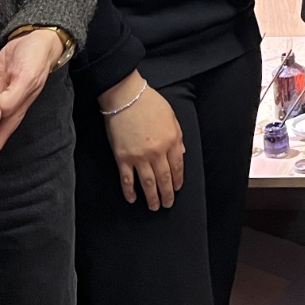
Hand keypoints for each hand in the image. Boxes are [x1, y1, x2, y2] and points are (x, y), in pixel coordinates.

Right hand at [100, 72, 184, 209]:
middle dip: (168, 194)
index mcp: (171, 140)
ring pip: (148, 183)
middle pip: (164, 178)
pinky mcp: (122, 158)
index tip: (178, 188)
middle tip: (168, 204)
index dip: (178, 180)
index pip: (178, 166)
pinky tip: (133, 199)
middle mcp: (157, 151)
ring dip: (152, 197)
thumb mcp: (172, 117)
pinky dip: (129, 191)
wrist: (126, 97)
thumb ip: (178, 136)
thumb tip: (181, 154)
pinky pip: (127, 179)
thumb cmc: (150, 103)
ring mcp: (139, 156)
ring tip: (155, 207)